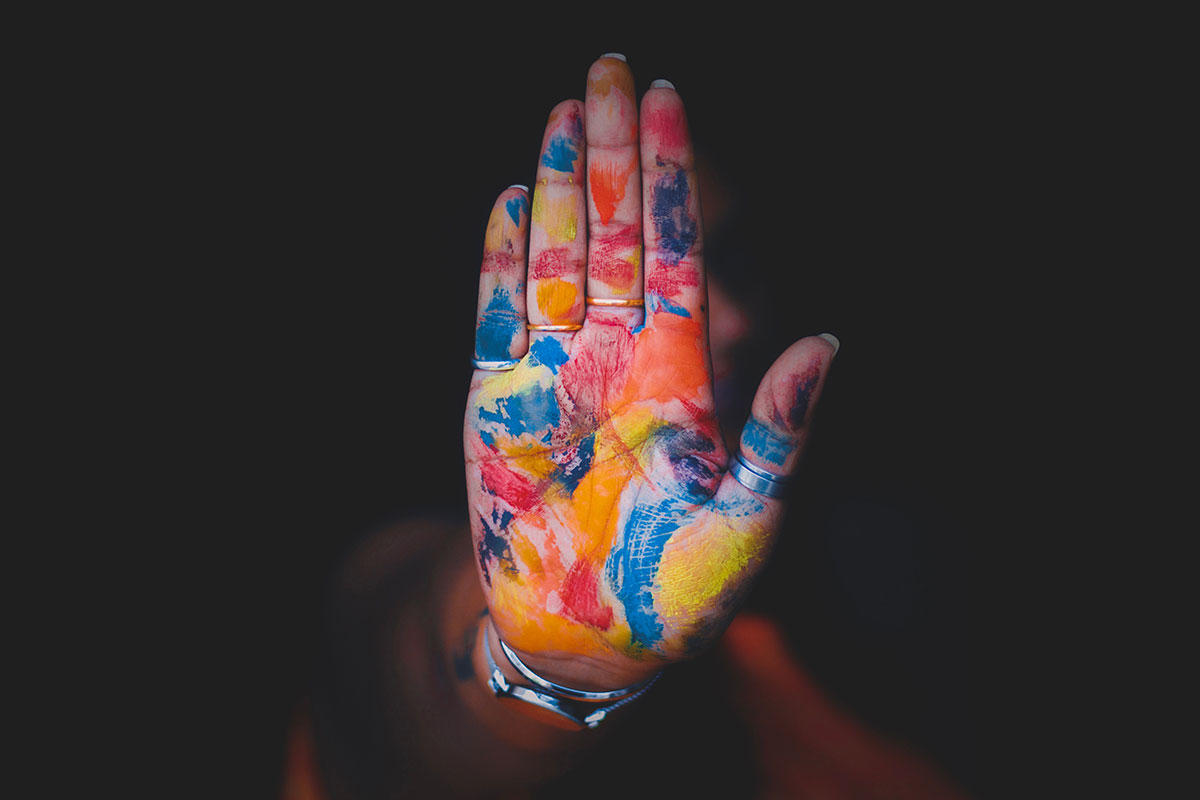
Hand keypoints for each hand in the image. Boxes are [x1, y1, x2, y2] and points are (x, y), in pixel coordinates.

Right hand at [465, 55, 836, 690]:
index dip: (674, 176)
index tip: (671, 99)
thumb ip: (780, 428)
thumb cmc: (681, 589)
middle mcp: (618, 358)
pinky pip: (497, 317)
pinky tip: (514, 201)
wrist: (589, 639)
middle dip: (617, 151)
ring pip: (560, 259)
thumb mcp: (752, 514)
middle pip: (618, 234)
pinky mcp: (498, 404)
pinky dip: (501, 261)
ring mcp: (555, 375)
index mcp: (680, 372)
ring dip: (564, 186)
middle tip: (611, 67)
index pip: (677, 252)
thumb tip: (826, 341)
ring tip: (566, 111)